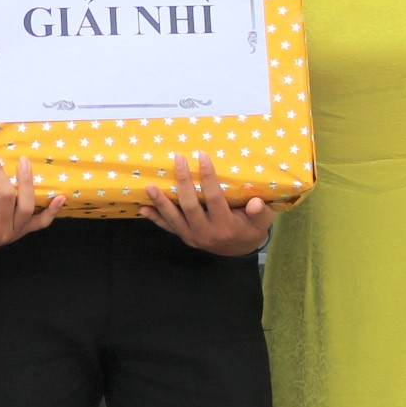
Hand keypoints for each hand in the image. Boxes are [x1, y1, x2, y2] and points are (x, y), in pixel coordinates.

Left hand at [141, 152, 273, 254]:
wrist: (239, 251)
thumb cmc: (251, 229)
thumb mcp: (262, 223)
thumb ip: (260, 212)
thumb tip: (255, 203)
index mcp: (226, 225)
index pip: (214, 198)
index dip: (208, 177)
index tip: (202, 155)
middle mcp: (206, 232)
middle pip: (190, 205)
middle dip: (183, 181)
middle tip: (178, 159)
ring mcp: (192, 236)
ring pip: (174, 218)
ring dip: (161, 202)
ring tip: (150, 186)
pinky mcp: (184, 237)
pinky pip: (168, 227)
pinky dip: (155, 218)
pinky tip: (143, 208)